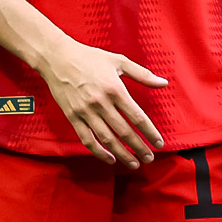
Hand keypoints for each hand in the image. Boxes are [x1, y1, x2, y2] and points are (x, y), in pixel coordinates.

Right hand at [33, 39, 167, 167]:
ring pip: (107, 139)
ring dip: (122, 154)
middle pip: (124, 131)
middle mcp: (101, 103)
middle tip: (150, 158)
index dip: (149, 132)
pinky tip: (110, 158)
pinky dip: (99, 152)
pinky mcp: (73, 117)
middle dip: (139, 147)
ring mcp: (85, 111)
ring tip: (134, 163)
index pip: (137, 116)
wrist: (58, 58)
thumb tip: (163, 83)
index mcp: (115, 89)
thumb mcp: (119, 61)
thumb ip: (143, 74)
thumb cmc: (90, 58)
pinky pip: (87, 139)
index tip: (159, 143)